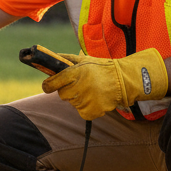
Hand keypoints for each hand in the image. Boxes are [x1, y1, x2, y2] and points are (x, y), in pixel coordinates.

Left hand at [42, 48, 167, 119]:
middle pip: (62, 94)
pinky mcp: (90, 112)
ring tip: (92, 90)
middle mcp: (78, 88)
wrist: (122, 81)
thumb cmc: (101, 68)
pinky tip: (96, 99)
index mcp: (74, 73)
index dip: (49, 85)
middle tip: (82, 84)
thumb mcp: (83, 59)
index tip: (48, 86)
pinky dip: (87, 108)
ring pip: (73, 103)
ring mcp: (84, 101)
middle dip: (69, 90)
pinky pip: (82, 112)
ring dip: (79, 98)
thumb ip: (65, 59)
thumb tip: (50, 58)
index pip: (51, 84)